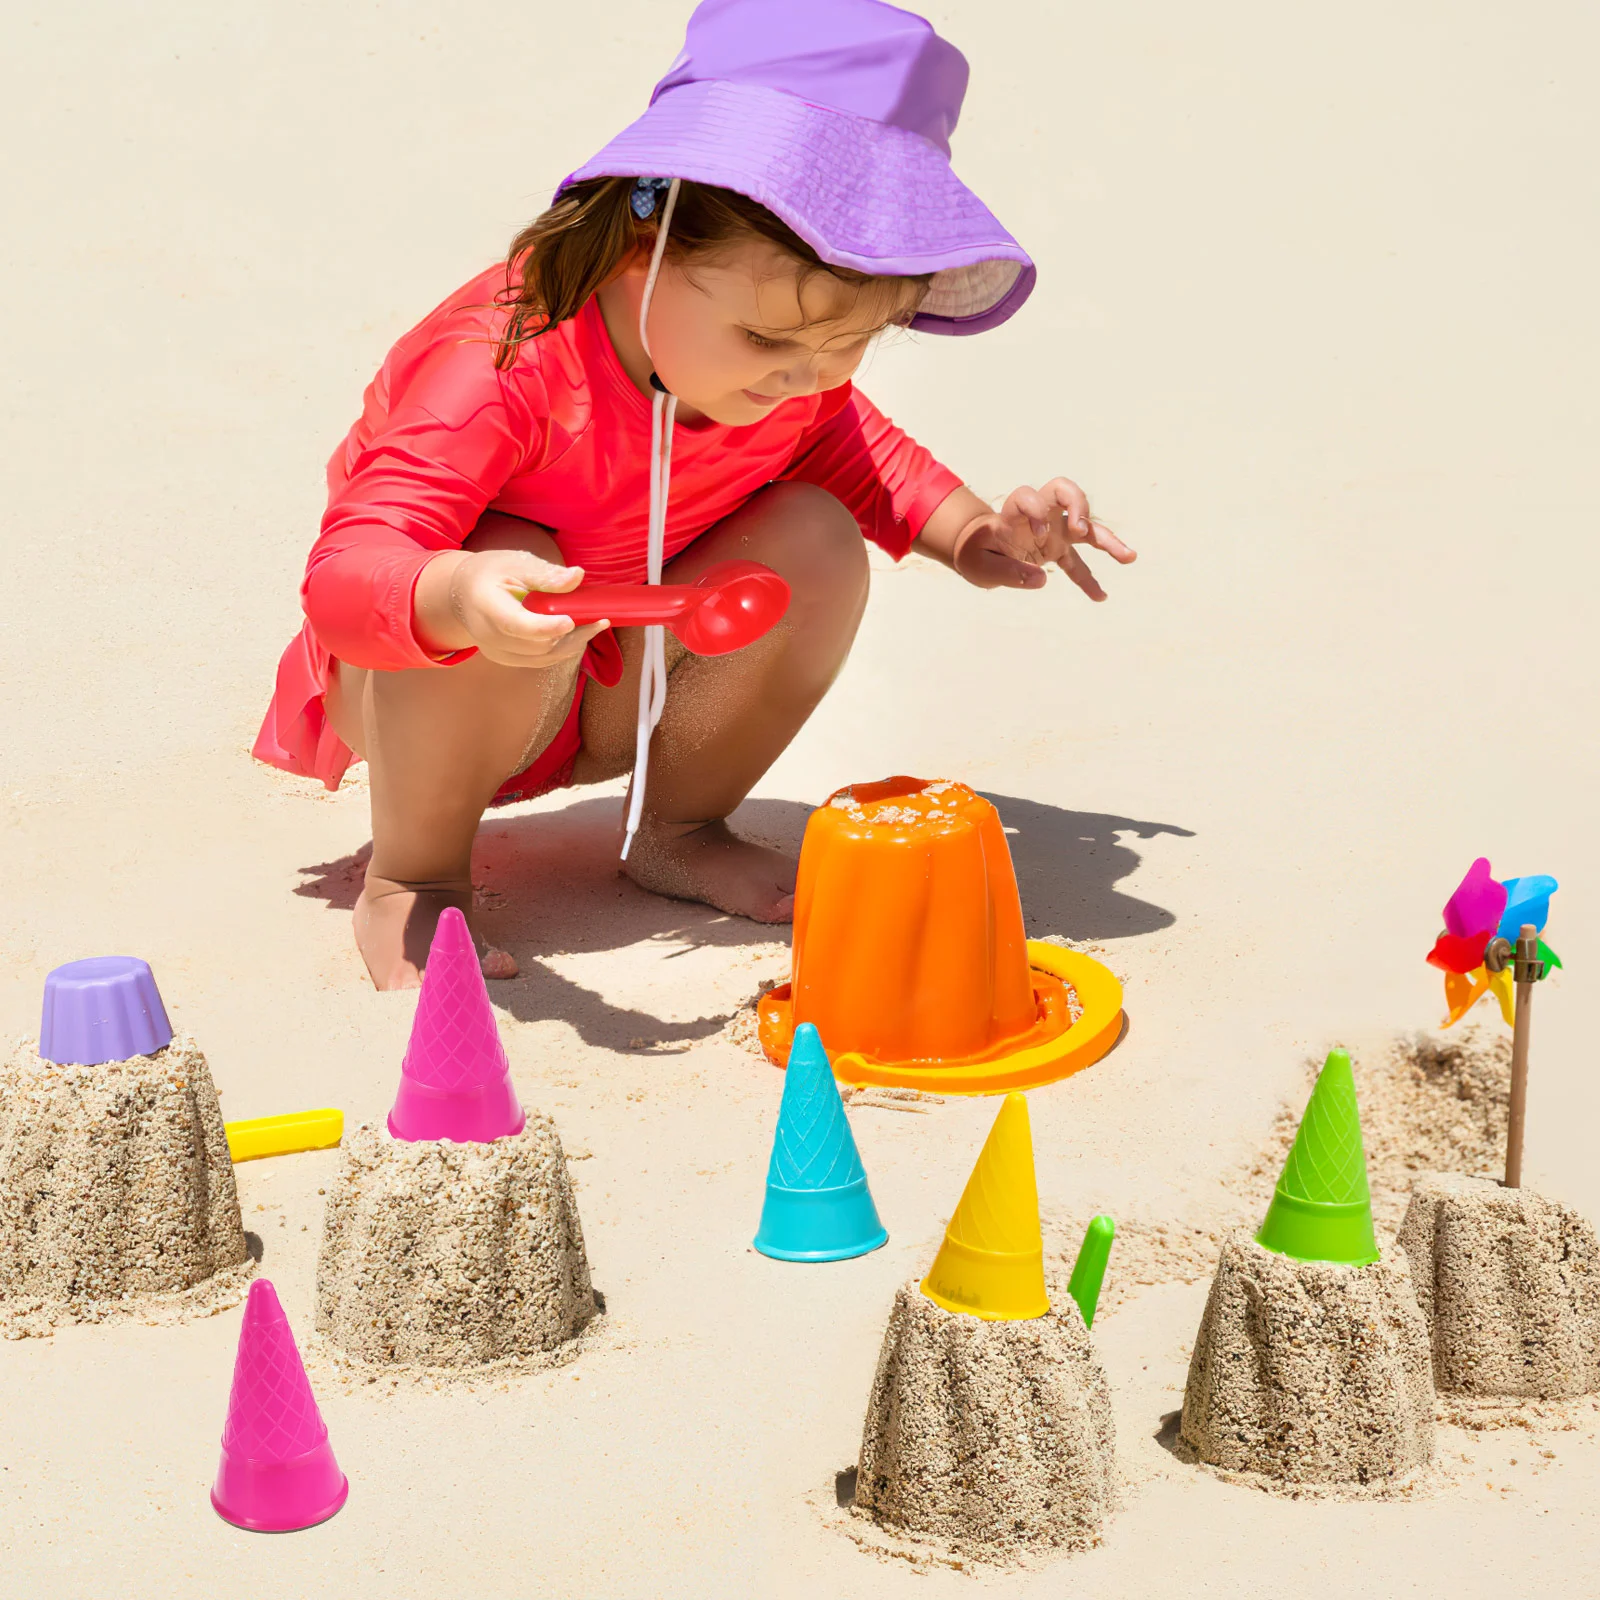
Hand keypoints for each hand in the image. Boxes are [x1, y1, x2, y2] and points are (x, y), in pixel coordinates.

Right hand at [415, 547, 609, 666]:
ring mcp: (496, 651)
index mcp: (487, 606)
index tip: (571, 620)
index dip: (546, 627)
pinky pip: (540, 660)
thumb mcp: (516, 563)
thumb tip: (577, 577)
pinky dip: (562, 649)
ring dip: (574, 644)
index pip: (518, 625)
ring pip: (543, 657)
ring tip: (597, 625)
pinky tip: (579, 634)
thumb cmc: (491, 573)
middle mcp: (488, 636)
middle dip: (573, 634)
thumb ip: (546, 574)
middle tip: (601, 618)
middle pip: (537, 645)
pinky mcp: (507, 659)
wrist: (463, 593)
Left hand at [952, 478, 1135, 598]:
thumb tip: (1043, 579)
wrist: (976, 552)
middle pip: (1064, 492)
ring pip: (1085, 525)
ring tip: (1129, 557)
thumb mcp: (979, 565)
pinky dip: (1089, 580)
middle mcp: (1037, 515)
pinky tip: (1100, 597)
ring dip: (1107, 539)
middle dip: (1078, 505)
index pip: (1029, 496)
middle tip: (1081, 528)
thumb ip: (1006, 571)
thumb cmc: (974, 553)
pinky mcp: (1058, 549)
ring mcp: (1051, 531)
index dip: (1037, 510)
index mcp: (1013, 513)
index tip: (1038, 533)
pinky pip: (1078, 564)